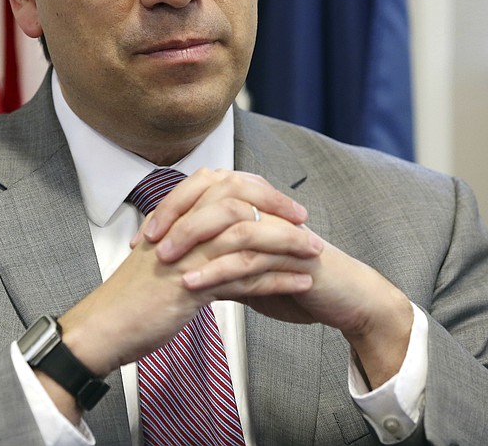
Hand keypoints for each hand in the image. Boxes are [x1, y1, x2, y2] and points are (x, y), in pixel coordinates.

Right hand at [61, 170, 321, 378]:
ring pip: (246, 238)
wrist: (103, 326)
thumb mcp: (160, 256)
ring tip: (315, 252)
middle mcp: (180, 229)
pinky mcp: (190, 287)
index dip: (256, 191)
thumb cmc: (131, 296)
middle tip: (305, 219)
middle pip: (238, 203)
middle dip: (277, 209)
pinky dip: (277, 280)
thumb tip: (215, 232)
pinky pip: (243, 279)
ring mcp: (185, 256)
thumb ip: (186, 239)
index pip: (222, 187)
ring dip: (286, 244)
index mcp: (173, 217)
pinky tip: (299, 282)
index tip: (280, 202)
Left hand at [145, 171, 413, 387]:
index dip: (170, 207)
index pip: (203, 189)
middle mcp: (265, 209)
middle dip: (175, 215)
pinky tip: (193, 283)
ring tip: (164, 261)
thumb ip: (216, 256)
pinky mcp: (293, 254)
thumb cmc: (294, 279)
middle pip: (213, 194)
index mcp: (252, 205)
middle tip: (147, 241)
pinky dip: (217, 270)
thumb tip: (176, 259)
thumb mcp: (246, 267)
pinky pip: (248, 257)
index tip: (143, 235)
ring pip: (229, 221)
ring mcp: (280, 229)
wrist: (344, 299)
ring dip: (192, 240)